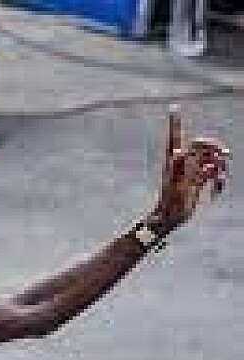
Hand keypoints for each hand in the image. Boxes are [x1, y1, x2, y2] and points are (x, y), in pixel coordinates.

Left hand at [148, 108, 229, 232]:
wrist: (169, 217)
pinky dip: (219, 180)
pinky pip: (215, 175)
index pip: (176, 135)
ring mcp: (193, 172)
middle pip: (203, 146)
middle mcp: (184, 162)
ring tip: (217, 178)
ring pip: (212, 160)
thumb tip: (188, 151)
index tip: (174, 107)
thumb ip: (185, 164)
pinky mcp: (200, 182)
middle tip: (224, 156)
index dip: (176, 121)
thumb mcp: (178, 181)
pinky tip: (216, 190)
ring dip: (219, 167)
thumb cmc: (170, 199)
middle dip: (215, 148)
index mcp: (174, 158)